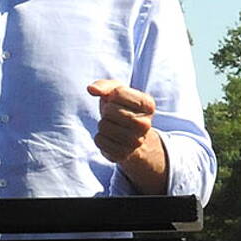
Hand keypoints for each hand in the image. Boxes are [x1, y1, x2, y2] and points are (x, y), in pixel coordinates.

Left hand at [88, 79, 167, 193]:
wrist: (129, 135)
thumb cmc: (121, 108)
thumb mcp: (116, 91)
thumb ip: (104, 86)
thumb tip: (91, 89)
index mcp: (148, 105)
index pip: (119, 93)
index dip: (112, 94)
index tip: (118, 100)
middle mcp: (146, 124)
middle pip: (111, 111)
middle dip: (106, 111)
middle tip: (113, 115)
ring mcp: (136, 142)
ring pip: (104, 127)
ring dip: (102, 125)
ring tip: (112, 126)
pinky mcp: (124, 155)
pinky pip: (100, 141)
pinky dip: (100, 138)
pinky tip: (110, 138)